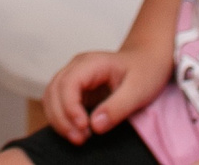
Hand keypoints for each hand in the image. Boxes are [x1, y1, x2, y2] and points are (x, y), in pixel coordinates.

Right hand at [43, 47, 170, 143]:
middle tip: (80, 139)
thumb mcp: (138, 90)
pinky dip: (62, 118)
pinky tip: (76, 131)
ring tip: (78, 138)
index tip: (84, 128)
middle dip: (62, 117)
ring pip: (51, 97)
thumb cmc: (145, 70)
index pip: (68, 83)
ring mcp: (73, 76)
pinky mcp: (75, 88)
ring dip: (59, 119)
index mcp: (90, 63)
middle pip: (54, 90)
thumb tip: (95, 126)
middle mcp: (76, 67)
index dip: (70, 107)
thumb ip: (117, 107)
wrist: (147, 60)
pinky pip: (59, 102)